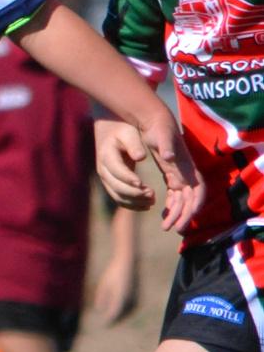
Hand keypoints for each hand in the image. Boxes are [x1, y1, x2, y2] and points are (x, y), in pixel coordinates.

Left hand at [93, 257, 139, 326]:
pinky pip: (132, 308)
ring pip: (128, 312)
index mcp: (120, 296)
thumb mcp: (104, 284)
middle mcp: (129, 298)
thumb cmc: (113, 273)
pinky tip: (119, 313)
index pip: (114, 313)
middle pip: (122, 315)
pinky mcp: (138, 296)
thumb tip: (99, 309)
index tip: (104, 325)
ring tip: (112, 321)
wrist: (128, 264)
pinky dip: (126, 312)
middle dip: (115, 321)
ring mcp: (135, 297)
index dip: (109, 320)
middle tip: (107, 326)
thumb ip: (101, 297)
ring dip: (121, 317)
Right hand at [95, 119, 158, 210]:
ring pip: (117, 196)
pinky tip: (146, 205)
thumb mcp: (129, 133)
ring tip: (152, 201)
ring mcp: (105, 177)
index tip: (144, 185)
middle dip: (134, 194)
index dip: (129, 179)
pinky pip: (119, 198)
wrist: (110, 128)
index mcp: (106, 155)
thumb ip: (135, 145)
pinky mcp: (111, 182)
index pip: (117, 171)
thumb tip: (140, 157)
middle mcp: (102, 169)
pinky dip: (132, 204)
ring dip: (134, 201)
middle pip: (116, 187)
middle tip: (153, 194)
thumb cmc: (123, 129)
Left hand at [138, 114, 203, 233]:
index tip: (188, 217)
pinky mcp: (171, 176)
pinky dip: (170, 206)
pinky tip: (163, 215)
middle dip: (184, 215)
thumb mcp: (160, 135)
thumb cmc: (158, 128)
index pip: (197, 191)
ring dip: (176, 214)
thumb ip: (165, 145)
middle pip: (190, 200)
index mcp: (187, 167)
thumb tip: (170, 156)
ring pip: (182, 201)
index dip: (195, 205)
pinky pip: (174, 196)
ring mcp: (180, 176)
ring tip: (166, 227)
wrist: (154, 121)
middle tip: (173, 229)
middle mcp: (187, 174)